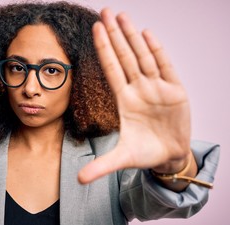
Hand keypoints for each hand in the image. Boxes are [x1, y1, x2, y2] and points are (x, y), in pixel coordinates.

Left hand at [78, 8, 191, 183]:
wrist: (169, 156)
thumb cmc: (145, 153)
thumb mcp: (122, 159)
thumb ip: (101, 167)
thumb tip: (78, 181)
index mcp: (125, 100)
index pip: (111, 69)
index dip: (103, 49)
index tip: (94, 29)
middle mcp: (139, 89)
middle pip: (124, 57)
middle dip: (115, 35)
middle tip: (105, 12)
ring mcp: (156, 88)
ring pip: (143, 56)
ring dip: (132, 37)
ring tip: (123, 16)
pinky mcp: (175, 91)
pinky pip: (165, 66)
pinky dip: (157, 51)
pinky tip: (146, 34)